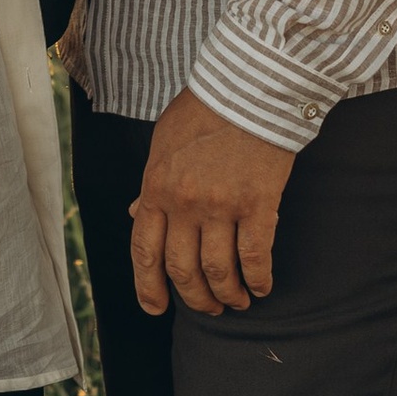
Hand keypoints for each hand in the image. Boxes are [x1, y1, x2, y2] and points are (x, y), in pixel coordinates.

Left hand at [131, 90, 292, 315]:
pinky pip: (255, 256)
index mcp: (156, 188)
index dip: (149, 287)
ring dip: (228, 295)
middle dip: (195, 299)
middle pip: (183, 270)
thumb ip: (150, 184)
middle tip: (209, 307)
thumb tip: (134, 212)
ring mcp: (221, 205)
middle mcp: (184, 203)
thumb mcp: (163, 144)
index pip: (145, 251)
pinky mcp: (257, 203)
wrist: (250, 87)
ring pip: (218, 271)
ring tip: (237, 301)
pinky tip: (261, 287)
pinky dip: (258, 279)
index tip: (156, 308)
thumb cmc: (205, 111)